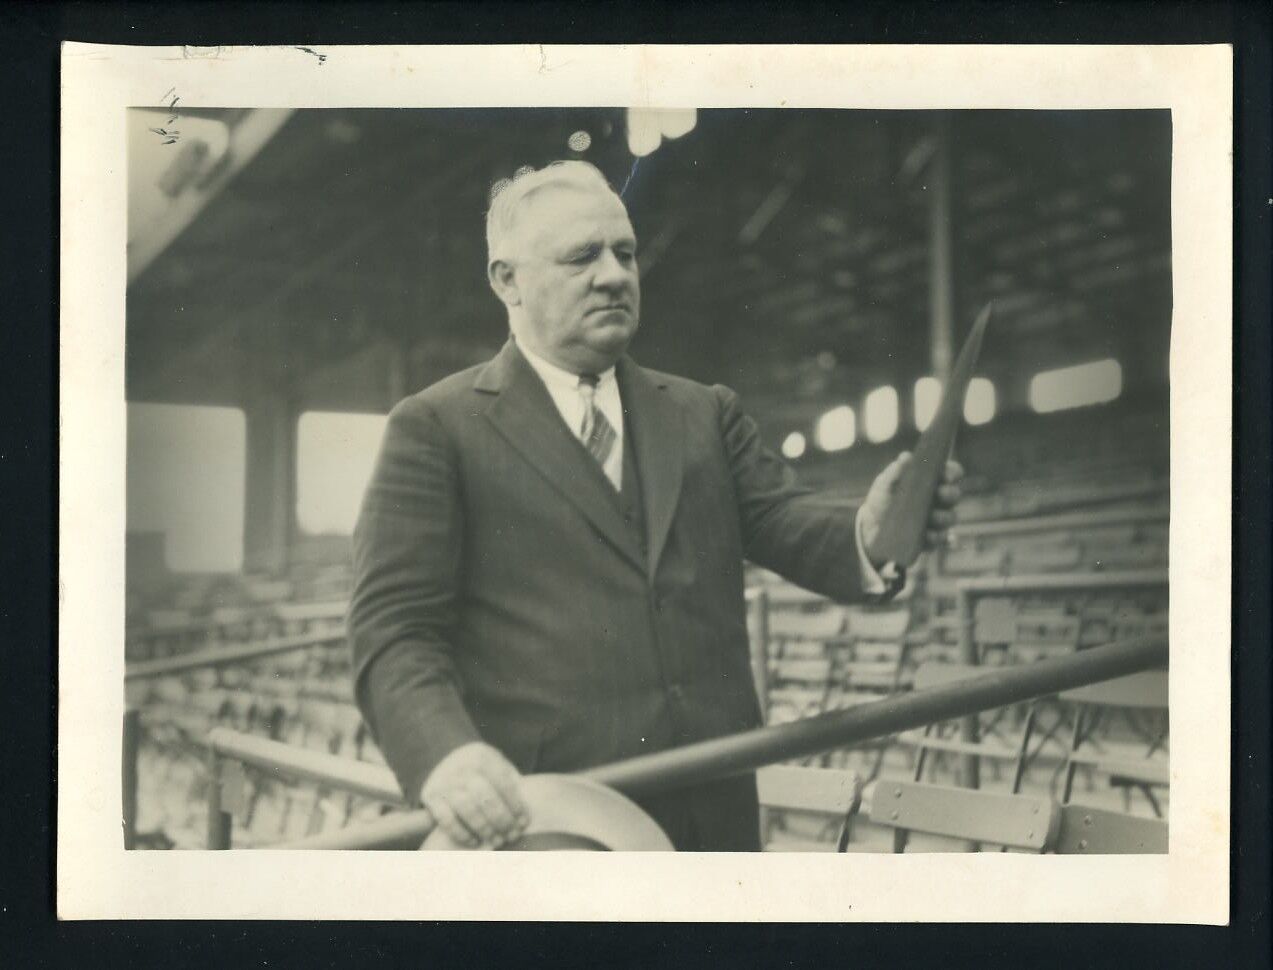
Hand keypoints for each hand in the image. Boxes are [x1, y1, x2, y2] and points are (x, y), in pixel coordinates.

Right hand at [420, 741, 529, 848]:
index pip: (503, 782)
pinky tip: (475, 842)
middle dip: (502, 820)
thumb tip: (524, 812)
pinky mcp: (430, 797)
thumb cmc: (479, 769)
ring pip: (466, 809)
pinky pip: (446, 819)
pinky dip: (462, 833)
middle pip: (485, 797)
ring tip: (497, 841)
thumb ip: (510, 781)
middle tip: (512, 836)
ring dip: (484, 828)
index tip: (524, 822)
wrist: (441, 758)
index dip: (515, 805)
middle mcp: (461, 767)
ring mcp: (444, 782)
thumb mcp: (495, 763)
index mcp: (482, 756)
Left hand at [859, 452, 963, 569]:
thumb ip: (894, 471)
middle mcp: (939, 500)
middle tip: (940, 493)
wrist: (870, 527)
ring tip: (931, 517)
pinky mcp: (932, 540)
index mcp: (931, 482)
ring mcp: (937, 521)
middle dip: (950, 494)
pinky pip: (941, 540)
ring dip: (943, 516)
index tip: (946, 475)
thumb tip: (906, 456)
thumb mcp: (883, 484)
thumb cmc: (881, 500)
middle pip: (954, 495)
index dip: (953, 472)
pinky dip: (937, 538)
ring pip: (950, 517)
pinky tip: (929, 535)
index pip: (951, 473)